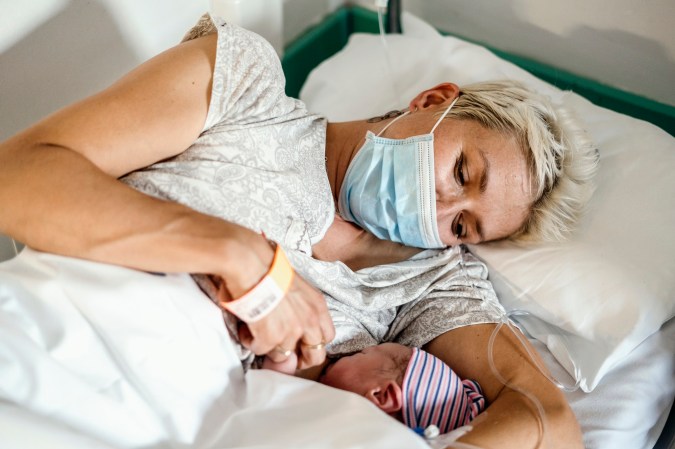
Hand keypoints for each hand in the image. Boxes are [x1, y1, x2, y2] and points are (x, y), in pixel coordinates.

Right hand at [214, 231, 334, 369]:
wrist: (251, 263)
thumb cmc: (269, 267)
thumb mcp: (298, 287)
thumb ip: (302, 308)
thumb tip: (293, 325)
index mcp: (318, 306)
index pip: (327, 337)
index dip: (313, 344)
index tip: (301, 346)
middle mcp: (309, 320)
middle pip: (315, 356)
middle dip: (300, 359)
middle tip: (283, 352)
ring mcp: (291, 331)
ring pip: (282, 354)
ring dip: (268, 345)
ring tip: (256, 329)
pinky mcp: (271, 337)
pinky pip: (260, 350)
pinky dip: (251, 341)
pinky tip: (247, 328)